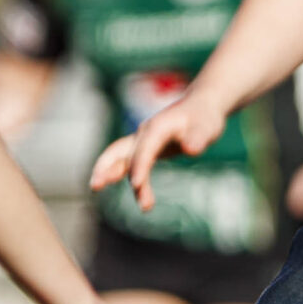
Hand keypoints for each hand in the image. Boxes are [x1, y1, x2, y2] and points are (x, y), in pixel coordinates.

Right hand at [89, 92, 229, 211]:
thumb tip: (191, 148)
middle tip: (95, 186)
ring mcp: (143, 140)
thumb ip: (198, 137)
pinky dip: (128, 177)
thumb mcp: (207, 127)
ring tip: (110, 197)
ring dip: (114, 176)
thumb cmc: (204, 117)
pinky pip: (131, 164)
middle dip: (106, 168)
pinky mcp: (146, 148)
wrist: (201, 106)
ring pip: (122, 159)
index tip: (136, 185)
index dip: (139, 166)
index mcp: (158, 128)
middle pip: (119, 151)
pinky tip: (138, 196)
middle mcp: (145, 133)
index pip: (144, 149)